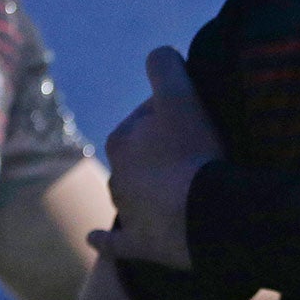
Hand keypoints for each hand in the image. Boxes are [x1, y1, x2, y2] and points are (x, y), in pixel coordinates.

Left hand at [103, 48, 223, 271]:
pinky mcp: (140, 245)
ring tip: (184, 191)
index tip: (200, 118)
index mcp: (121, 139)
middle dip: (162, 152)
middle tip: (200, 152)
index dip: (175, 113)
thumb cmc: (193, 151)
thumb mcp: (180, 94)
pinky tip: (94, 239)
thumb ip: (165, 64)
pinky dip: (106, 241)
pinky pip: (116, 243)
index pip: (148, 115)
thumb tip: (158, 55)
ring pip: (134, 195)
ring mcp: (128, 213)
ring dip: (149, 192)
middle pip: (142, 156)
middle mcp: (116, 177)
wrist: (204, 213)